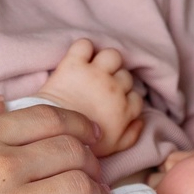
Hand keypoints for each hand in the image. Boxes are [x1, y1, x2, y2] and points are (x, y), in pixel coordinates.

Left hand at [37, 39, 145, 157]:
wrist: (53, 134)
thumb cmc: (83, 144)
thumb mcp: (115, 147)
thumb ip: (132, 135)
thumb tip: (140, 121)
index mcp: (125, 110)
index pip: (137, 97)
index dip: (126, 99)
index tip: (113, 104)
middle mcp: (114, 89)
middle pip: (126, 76)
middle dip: (116, 81)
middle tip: (101, 90)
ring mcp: (95, 75)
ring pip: (112, 55)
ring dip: (106, 61)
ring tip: (95, 70)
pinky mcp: (74, 65)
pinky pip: (85, 45)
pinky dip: (83, 48)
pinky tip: (79, 58)